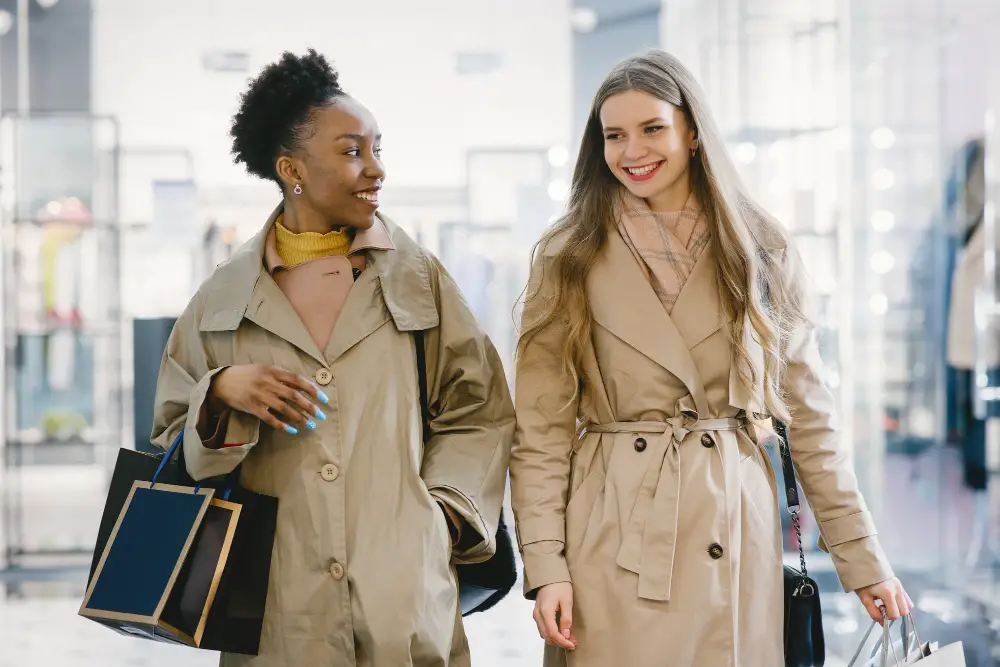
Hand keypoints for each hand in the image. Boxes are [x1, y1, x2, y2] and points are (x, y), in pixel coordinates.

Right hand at [210, 365, 328, 433]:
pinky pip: (270, 418)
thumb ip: (281, 377)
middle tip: (320, 415)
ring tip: (310, 425)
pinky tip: (292, 430)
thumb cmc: (248, 375)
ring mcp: (259, 395)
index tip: (324, 399)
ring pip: (284, 408)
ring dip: (299, 417)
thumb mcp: (265, 370)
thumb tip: (303, 386)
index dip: (312, 389)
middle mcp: (267, 382)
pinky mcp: (252, 407)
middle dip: (309, 406)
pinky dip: (282, 425)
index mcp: (272, 371)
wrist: (222, 382)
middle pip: (293, 395)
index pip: (297, 379)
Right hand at [533, 582, 576, 649]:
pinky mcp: (537, 613)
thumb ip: (566, 618)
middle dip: (560, 642)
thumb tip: (566, 635)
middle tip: (573, 642)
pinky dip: (551, 633)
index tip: (573, 644)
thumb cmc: (560, 586)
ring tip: (569, 637)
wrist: (549, 574)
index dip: (563, 642)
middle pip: (547, 636)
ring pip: (543, 634)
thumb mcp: (567, 601)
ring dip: (556, 638)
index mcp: (545, 612)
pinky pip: (542, 628)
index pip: (553, 633)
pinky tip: (561, 631)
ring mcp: (536, 614)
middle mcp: (538, 615)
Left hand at [855, 577, 912, 622]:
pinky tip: (890, 599)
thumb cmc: (862, 582)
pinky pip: (906, 598)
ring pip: (908, 606)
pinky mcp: (900, 584)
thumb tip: (882, 623)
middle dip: (894, 613)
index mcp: (888, 593)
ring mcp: (900, 586)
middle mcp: (897, 590)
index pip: (895, 614)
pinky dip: (900, 602)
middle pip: (904, 611)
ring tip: (885, 603)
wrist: (863, 565)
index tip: (879, 611)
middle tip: (882, 607)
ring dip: (898, 608)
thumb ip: (873, 612)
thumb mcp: (864, 598)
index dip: (887, 617)